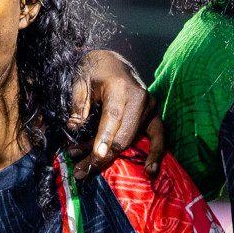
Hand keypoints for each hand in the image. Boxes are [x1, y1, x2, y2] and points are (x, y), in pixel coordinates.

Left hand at [67, 49, 166, 178]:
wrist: (113, 61)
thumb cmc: (95, 70)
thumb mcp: (81, 82)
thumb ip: (78, 104)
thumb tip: (74, 127)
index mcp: (120, 88)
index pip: (112, 118)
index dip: (103, 139)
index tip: (95, 156)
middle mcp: (139, 98)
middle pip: (123, 136)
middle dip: (101, 157)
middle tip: (80, 171)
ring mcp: (150, 107)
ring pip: (132, 140)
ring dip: (111, 157)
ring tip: (88, 168)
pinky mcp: (155, 114)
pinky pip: (159, 137)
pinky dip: (156, 154)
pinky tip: (150, 170)